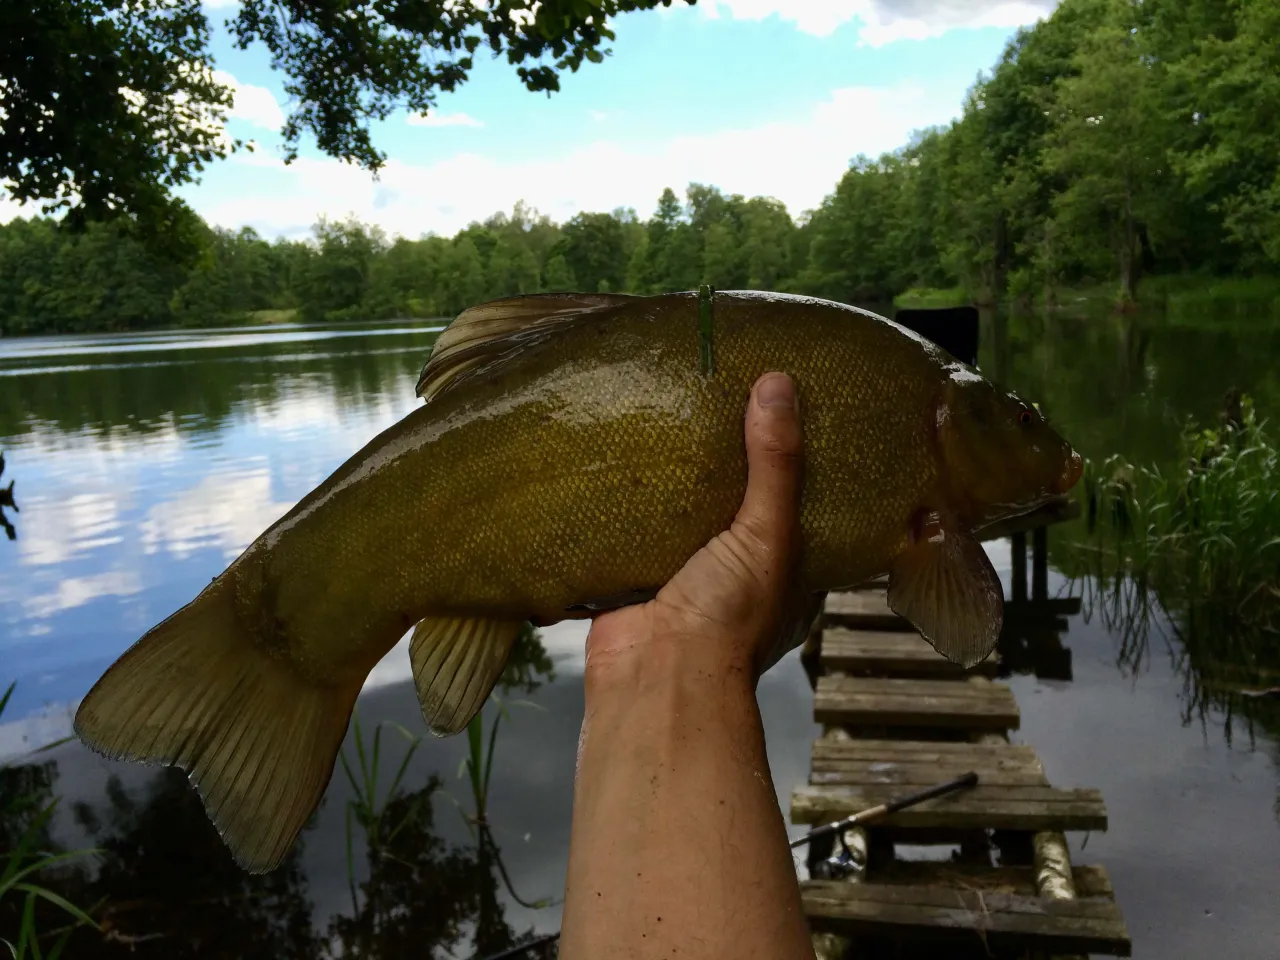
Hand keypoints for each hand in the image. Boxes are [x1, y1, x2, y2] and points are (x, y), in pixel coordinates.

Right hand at [585, 372, 804, 689]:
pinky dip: (621, 503)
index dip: (788, 459)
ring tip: (662, 415)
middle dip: (720, 462)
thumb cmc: (728, 622)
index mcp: (781, 569)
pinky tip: (615, 459)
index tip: (776, 408)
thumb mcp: (766, 534)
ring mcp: (680, 575)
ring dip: (667, 481)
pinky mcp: (631, 575)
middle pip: (730, 502)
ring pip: (677, 515)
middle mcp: (733, 572)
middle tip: (712, 398)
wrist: (654, 678)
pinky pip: (628, 529)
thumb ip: (775, 465)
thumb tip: (779, 387)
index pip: (793, 501)